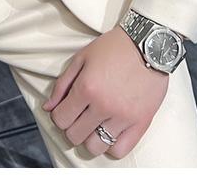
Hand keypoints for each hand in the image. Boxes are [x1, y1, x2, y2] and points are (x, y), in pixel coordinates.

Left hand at [41, 26, 168, 159]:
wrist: (148, 44)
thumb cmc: (114, 48)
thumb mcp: (82, 58)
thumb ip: (62, 84)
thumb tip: (48, 108)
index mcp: (87, 88)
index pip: (61, 119)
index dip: (59, 115)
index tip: (65, 109)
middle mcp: (104, 105)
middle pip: (75, 136)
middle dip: (72, 127)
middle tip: (79, 116)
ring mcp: (123, 117)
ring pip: (95, 147)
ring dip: (90, 138)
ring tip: (94, 125)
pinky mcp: (141, 123)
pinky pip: (120, 150)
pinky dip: (112, 146)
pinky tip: (110, 131)